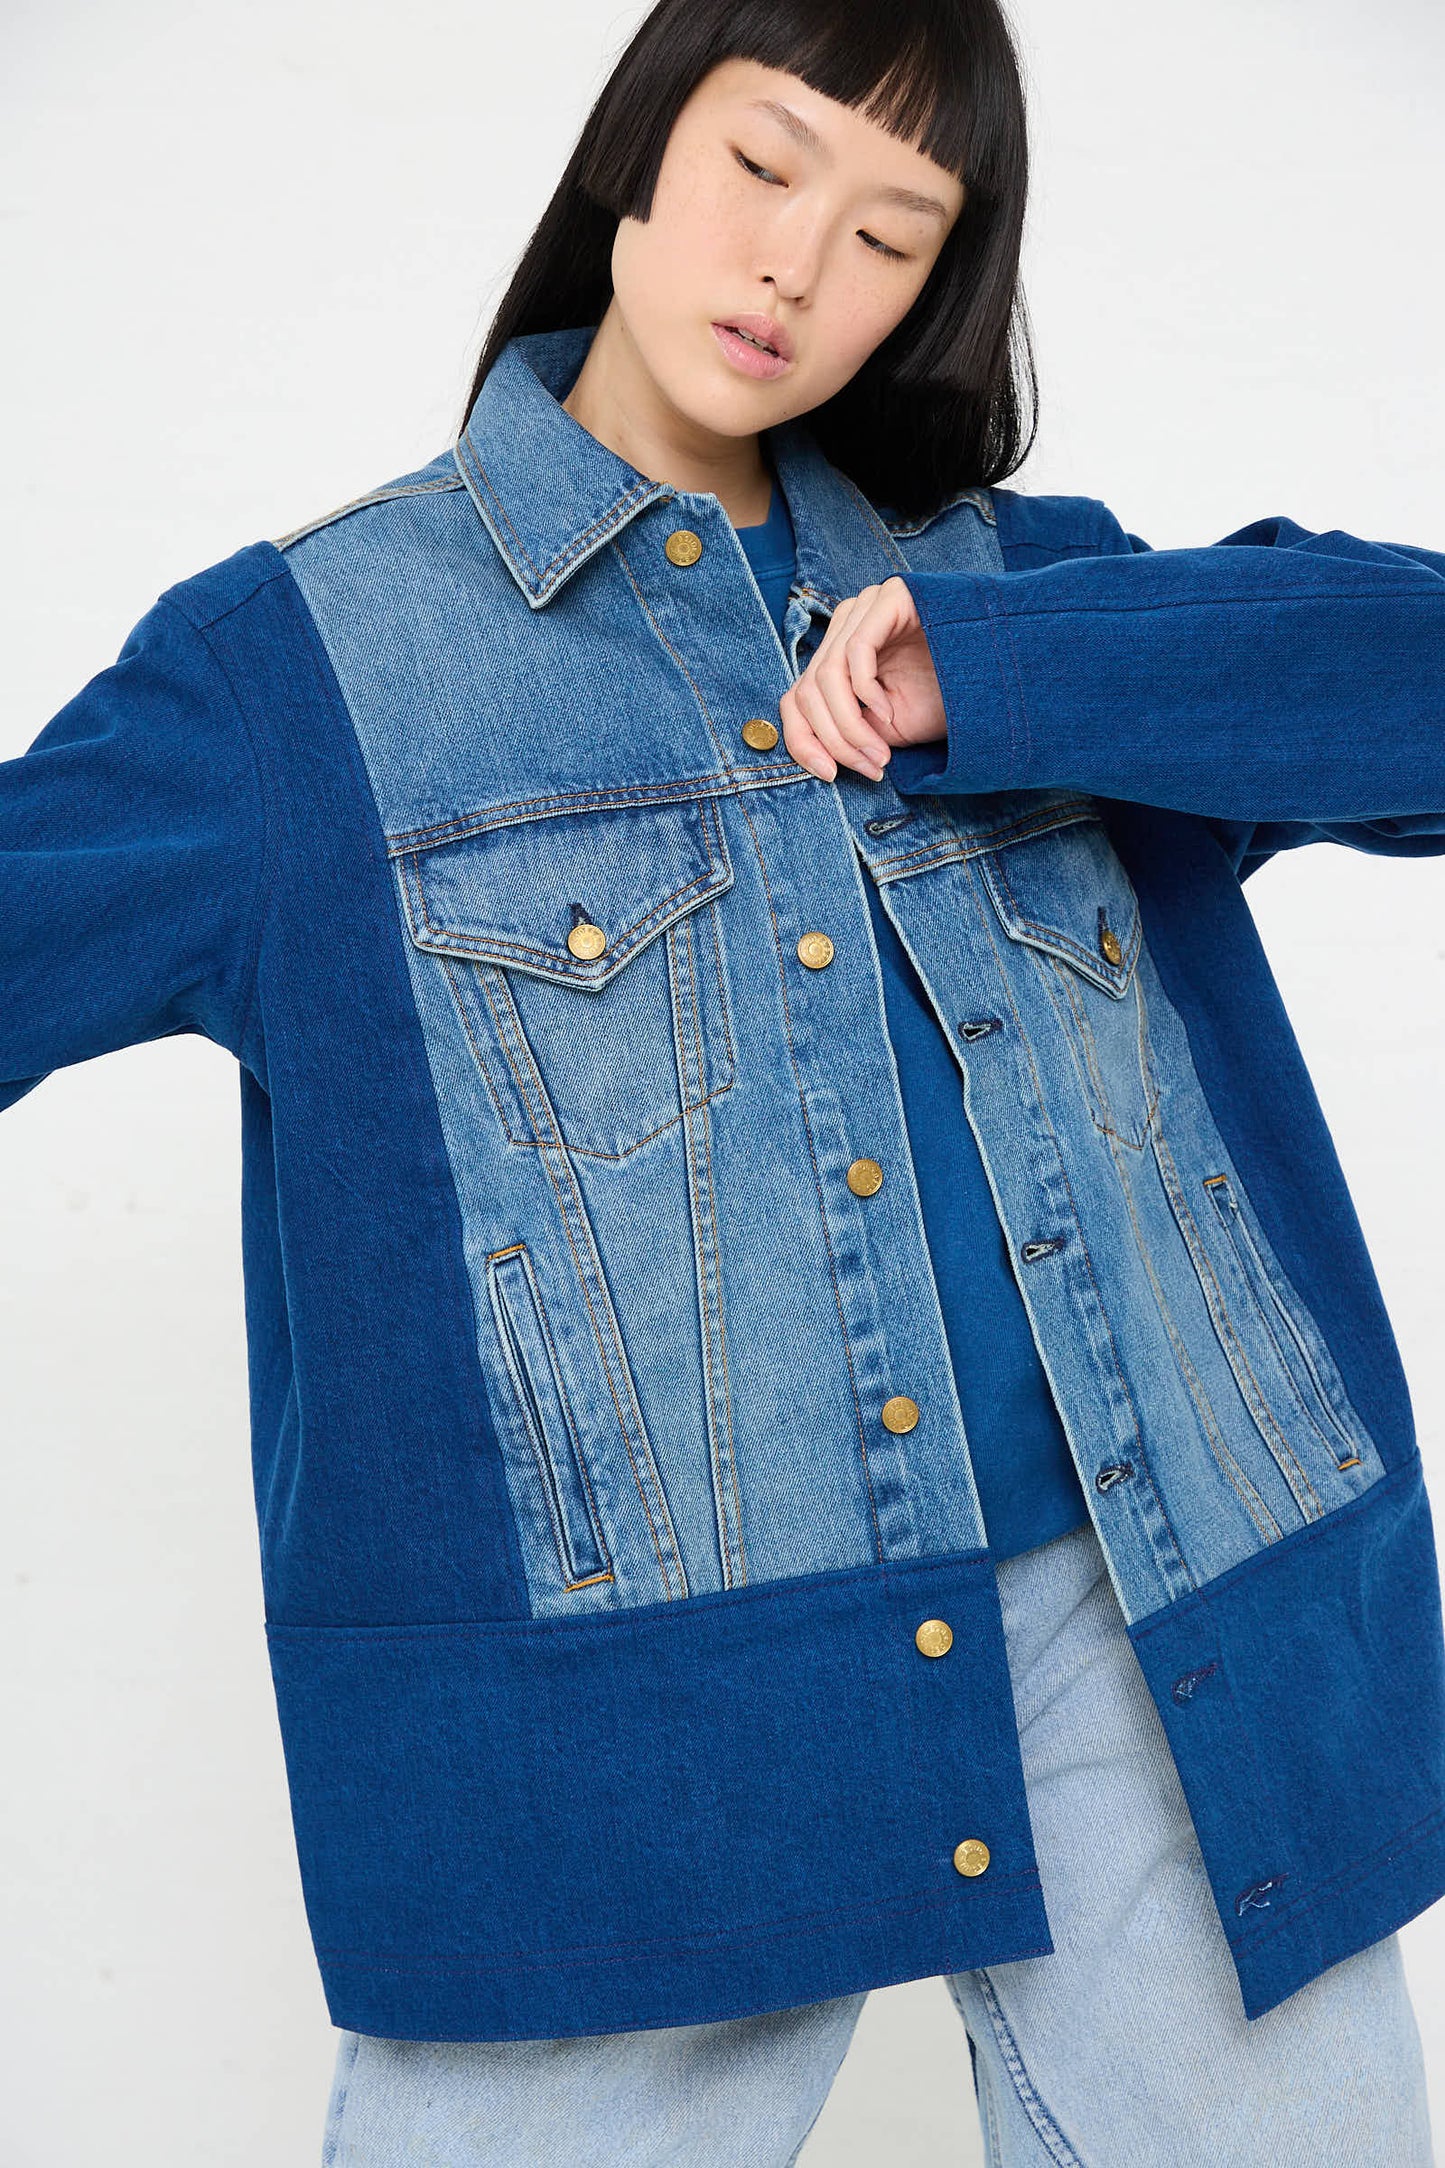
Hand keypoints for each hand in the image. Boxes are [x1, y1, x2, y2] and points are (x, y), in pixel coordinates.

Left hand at [779, 575, 944, 782]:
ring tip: (879, 752)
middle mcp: (844, 626)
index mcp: (838, 655)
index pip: (796, 697)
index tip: (829, 775)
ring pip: (826, 676)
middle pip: (807, 691)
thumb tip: (818, 755)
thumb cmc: (945, 696)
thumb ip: (848, 734)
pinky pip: (856, 651)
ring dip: (850, 726)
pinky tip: (889, 712)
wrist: (1000, 671)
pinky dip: (866, 692)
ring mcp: (864, 607)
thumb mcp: (886, 728)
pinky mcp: (888, 598)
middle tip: (869, 768)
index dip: (803, 742)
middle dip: (835, 740)